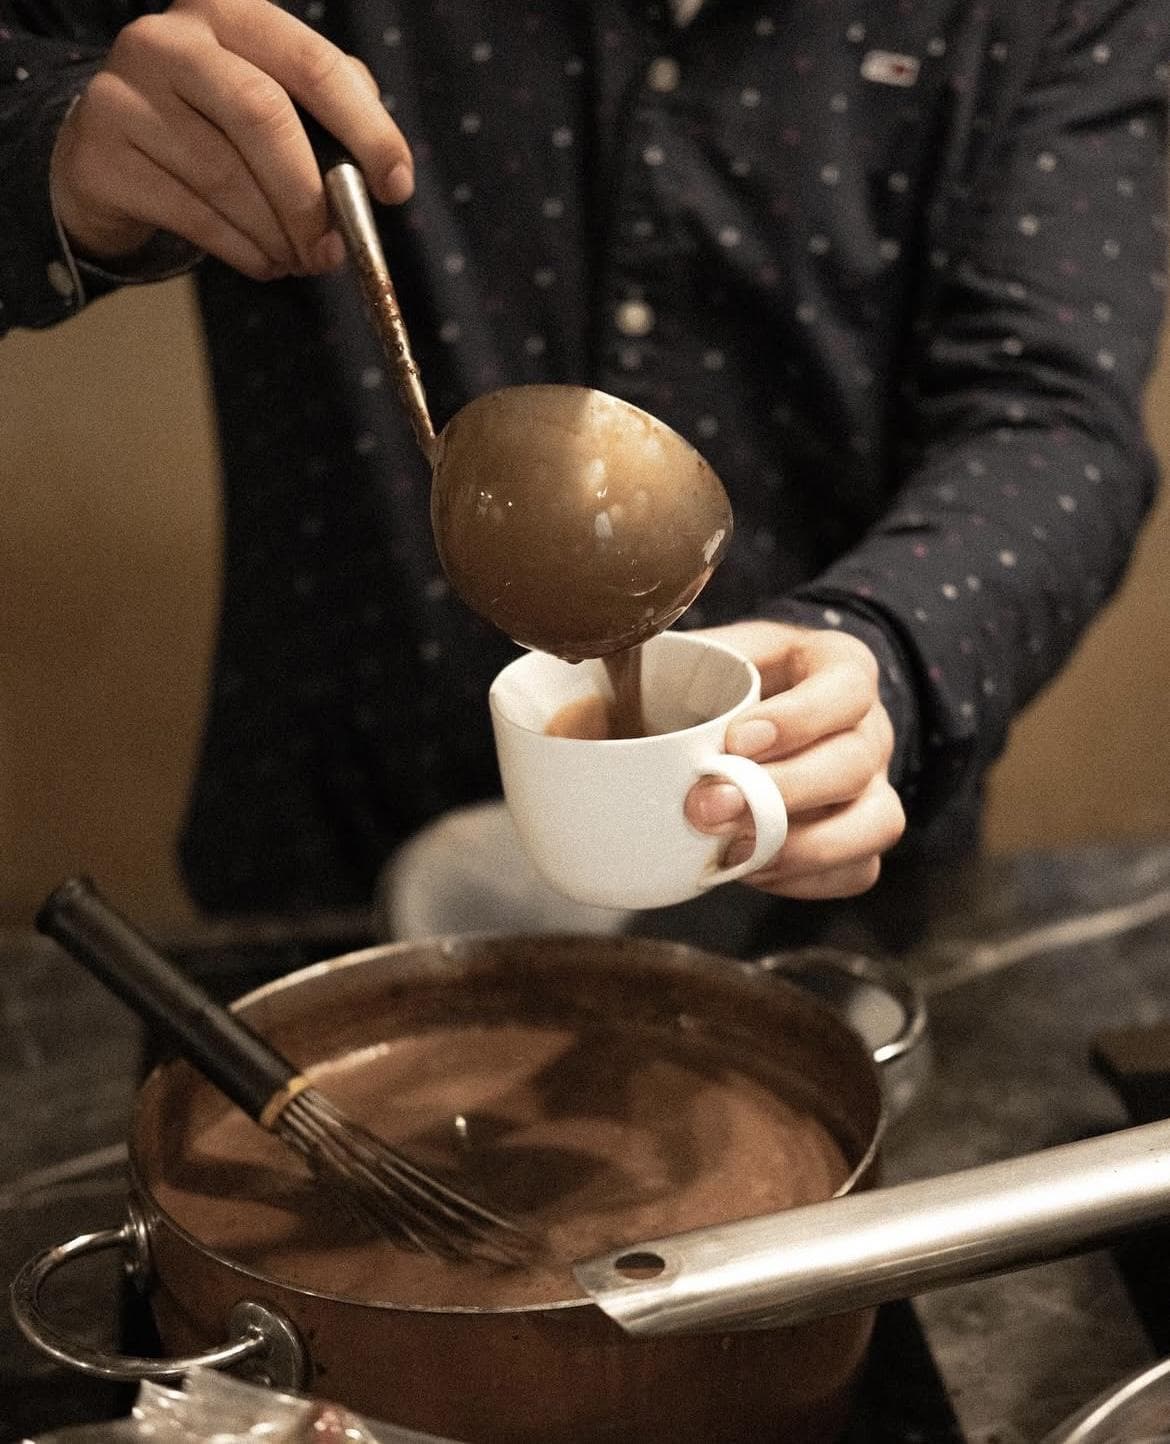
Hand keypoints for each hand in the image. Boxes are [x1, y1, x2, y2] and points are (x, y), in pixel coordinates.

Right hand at [50, 0, 412, 279]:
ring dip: (278, 235)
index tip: (396, 187)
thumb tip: (381, 173)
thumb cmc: (209, 123)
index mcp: (227, 12)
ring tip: (301, 261)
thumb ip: (327, 112)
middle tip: (335, 249)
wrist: (108, 147)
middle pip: (264, 117)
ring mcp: (126, 93)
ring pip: (226, 176)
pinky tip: (263, 262)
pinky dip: (242, 251)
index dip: (366, 130)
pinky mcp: (103, 155)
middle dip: (312, 196)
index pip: (313, 64)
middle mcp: (169, 40)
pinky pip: (192, 215)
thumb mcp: (268, 95)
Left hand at [685, 619, 905, 898]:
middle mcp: (870, 728)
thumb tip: (595, 686)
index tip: (734, 739)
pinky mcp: (863, 837)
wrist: (769, 717)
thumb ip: (673, 663)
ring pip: (875, 823)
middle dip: (777, 792)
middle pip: (853, 763)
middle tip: (705, 807)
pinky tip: (752, 869)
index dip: (799, 718)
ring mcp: (875, 787)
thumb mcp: (714, 652)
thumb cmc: (734, 684)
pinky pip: (858, 870)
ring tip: (732, 853)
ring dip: (799, 846)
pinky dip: (805, 879)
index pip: (846, 689)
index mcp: (841, 668)